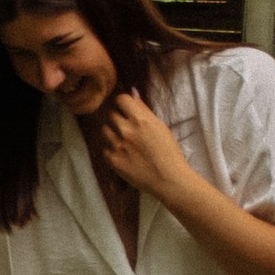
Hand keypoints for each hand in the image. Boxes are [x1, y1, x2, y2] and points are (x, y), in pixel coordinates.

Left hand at [89, 87, 191, 204]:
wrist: (168, 179)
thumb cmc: (169, 152)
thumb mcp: (160, 127)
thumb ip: (144, 111)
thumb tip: (133, 95)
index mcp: (140, 119)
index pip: (121, 99)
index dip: (124, 104)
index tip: (127, 109)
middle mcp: (126, 130)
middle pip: (111, 114)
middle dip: (119, 118)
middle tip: (128, 128)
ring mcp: (117, 145)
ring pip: (105, 130)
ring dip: (113, 133)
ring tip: (125, 141)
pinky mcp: (113, 160)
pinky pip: (105, 148)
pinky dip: (112, 150)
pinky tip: (124, 154)